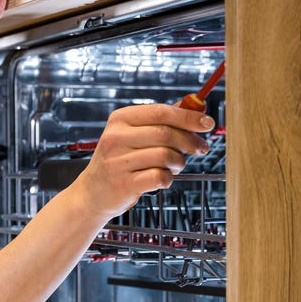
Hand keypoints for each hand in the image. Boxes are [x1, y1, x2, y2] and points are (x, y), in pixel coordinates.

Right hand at [78, 104, 214, 220]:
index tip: (207, 123)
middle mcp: (116, 138)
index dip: (188, 117)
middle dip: (190, 141)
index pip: (161, 112)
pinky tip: (162, 179)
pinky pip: (160, 177)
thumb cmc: (119, 161)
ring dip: (179, 162)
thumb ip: (160, 121)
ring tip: (175, 165)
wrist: (93, 193)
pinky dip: (168, 179)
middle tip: (200, 148)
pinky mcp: (124, 184)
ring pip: (165, 155)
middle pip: (166, 133)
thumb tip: (194, 108)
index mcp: (120, 119)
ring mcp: (118, 162)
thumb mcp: (132, 134)